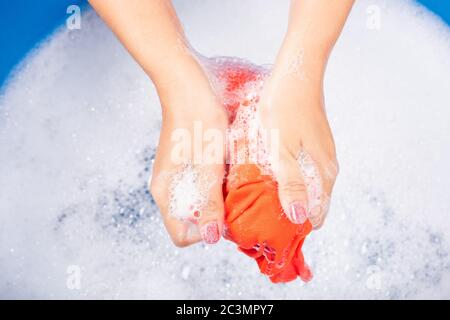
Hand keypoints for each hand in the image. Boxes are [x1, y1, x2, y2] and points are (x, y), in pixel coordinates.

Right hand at [148, 58, 227, 245]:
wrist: (187, 82)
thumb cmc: (196, 117)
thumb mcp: (208, 162)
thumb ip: (209, 200)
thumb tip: (211, 238)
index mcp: (166, 192)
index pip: (181, 234)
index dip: (205, 232)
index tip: (226, 215)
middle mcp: (168, 187)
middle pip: (192, 218)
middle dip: (216, 215)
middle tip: (236, 196)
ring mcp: (176, 174)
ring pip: (199, 201)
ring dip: (219, 197)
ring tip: (235, 179)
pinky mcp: (186, 162)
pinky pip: (201, 184)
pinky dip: (217, 182)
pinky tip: (230, 167)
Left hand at [258, 38, 338, 228]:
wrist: (295, 73)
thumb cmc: (285, 109)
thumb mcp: (281, 149)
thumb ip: (291, 183)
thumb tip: (300, 216)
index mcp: (324, 173)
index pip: (317, 214)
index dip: (296, 224)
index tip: (272, 226)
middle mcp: (327, 167)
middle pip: (312, 201)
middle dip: (289, 209)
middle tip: (260, 211)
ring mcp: (321, 154)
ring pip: (306, 185)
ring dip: (286, 193)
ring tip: (260, 193)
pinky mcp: (312, 143)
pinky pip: (302, 169)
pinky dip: (286, 176)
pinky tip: (268, 171)